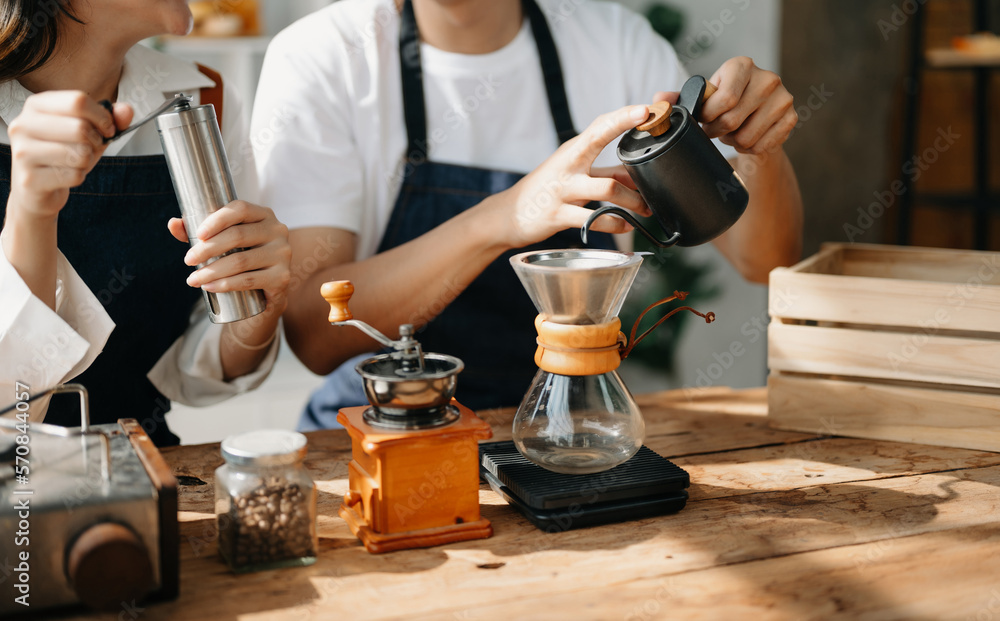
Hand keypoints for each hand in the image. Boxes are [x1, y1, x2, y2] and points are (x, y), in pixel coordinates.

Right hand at [7, 91, 131, 218]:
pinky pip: (74, 176)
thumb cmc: (62, 156)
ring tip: (73, 162)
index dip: (102, 117)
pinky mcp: (29, 178)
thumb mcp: (87, 133)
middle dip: (95, 142)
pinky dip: (78, 177)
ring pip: (80, 154)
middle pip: (80, 128)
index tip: (107, 129)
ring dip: (86, 161)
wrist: (36, 189)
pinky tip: (64, 176)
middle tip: (89, 148)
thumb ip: (109, 120)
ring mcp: (23, 152)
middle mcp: (23, 125)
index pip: (78, 101)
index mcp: (36, 106)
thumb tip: (126, 110)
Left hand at [168, 201, 291, 314]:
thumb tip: (173, 223)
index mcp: (264, 214)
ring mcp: (283, 254)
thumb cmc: (242, 257)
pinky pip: (249, 280)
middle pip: (238, 235)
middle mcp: (278, 231)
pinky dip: (225, 285)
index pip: (240, 209)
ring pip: (240, 261)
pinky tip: (209, 287)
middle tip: (188, 260)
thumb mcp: (223, 241)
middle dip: (207, 249)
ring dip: (211, 271)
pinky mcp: (282, 277)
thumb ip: (198, 231)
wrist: (268, 289)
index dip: (216, 220)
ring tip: (193, 279)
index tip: (197, 235)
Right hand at [498, 105, 652, 247]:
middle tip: (647, 118)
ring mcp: (561, 190)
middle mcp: (567, 165)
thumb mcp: (575, 177)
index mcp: (572, 152)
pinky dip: (614, 224)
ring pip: (607, 189)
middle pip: (596, 140)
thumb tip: (637, 176)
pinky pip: (594, 220)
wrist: (508, 214)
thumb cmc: (546, 191)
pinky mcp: (558, 215)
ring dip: (632, 200)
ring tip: (646, 209)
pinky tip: (625, 226)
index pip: (598, 127)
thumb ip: (607, 174)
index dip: (622, 117)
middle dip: (621, 125)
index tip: (644, 108)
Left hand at [654, 57, 795, 155]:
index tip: (703, 121)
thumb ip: (680, 98)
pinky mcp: (791, 118)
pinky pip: (761, 146)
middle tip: (715, 130)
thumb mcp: (704, 97)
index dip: (707, 118)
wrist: (756, 114)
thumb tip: (657, 101)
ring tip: (733, 132)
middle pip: (732, 121)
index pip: (724, 99)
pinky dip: (749, 148)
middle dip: (717, 132)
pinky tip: (748, 137)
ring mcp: (783, 98)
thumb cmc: (724, 103)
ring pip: (746, 137)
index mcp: (742, 65)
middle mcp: (767, 78)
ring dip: (733, 141)